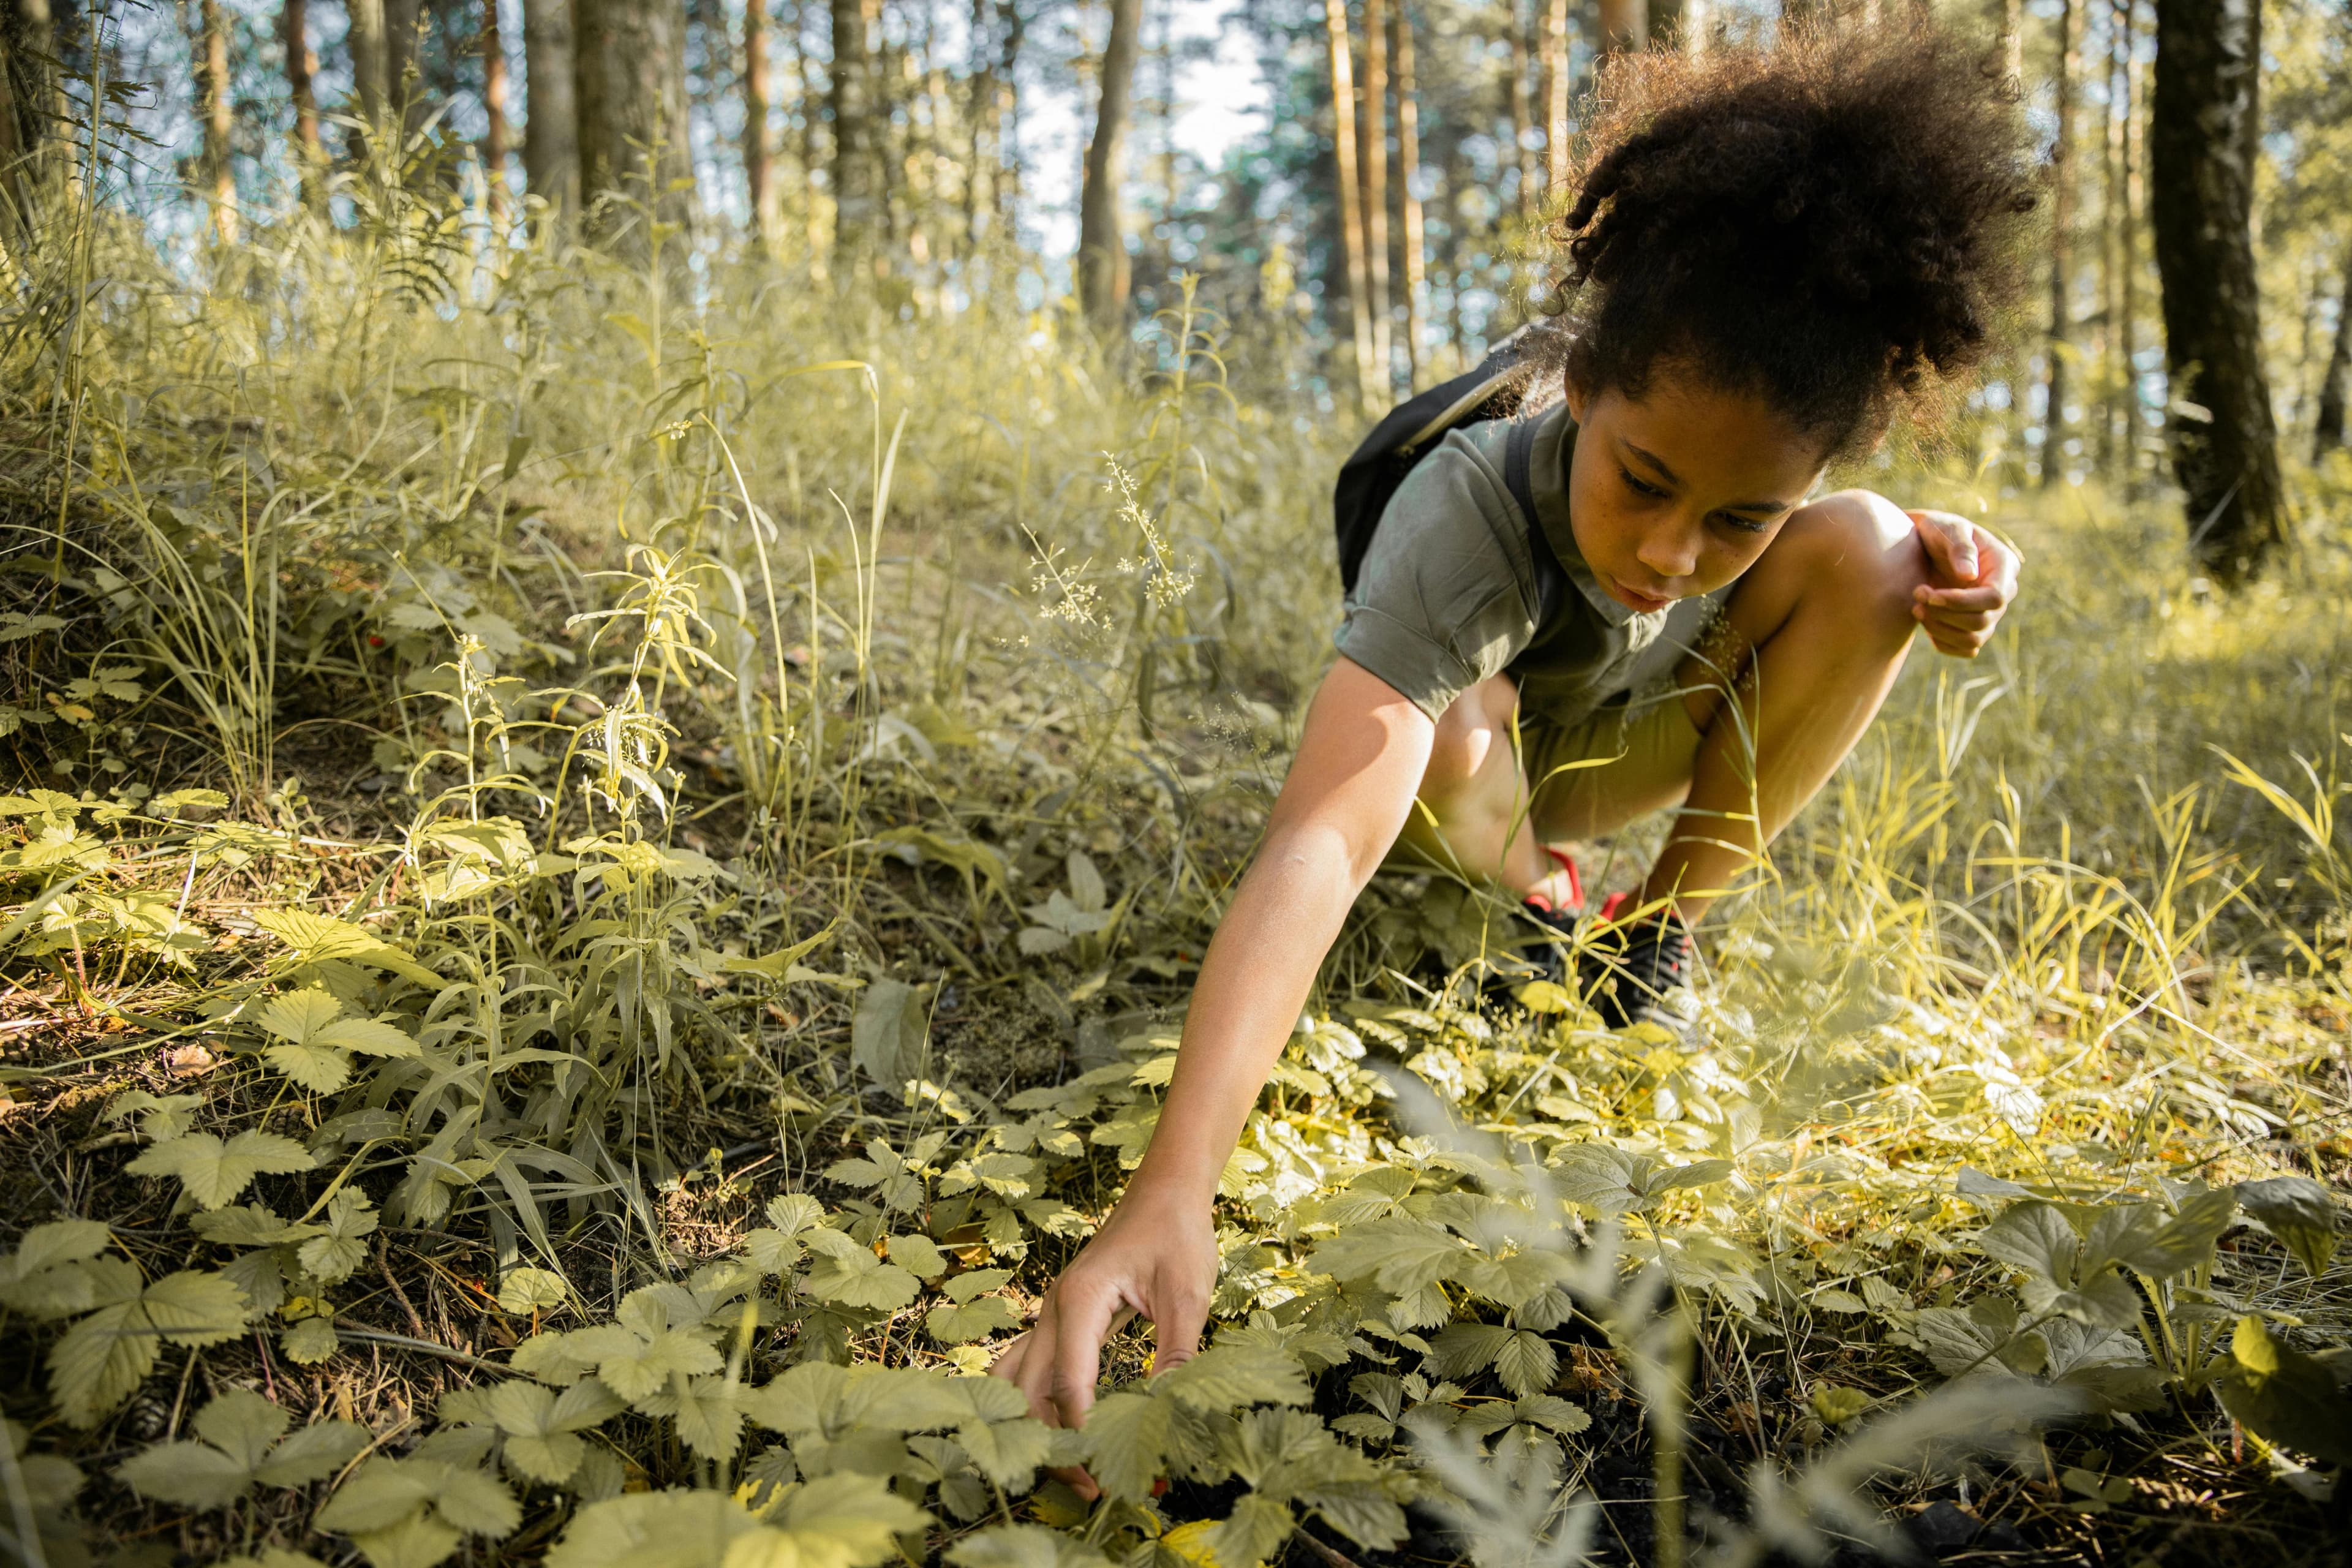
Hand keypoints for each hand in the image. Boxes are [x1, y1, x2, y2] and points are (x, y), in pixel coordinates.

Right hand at [989, 1186, 1217, 1496]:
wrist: (1165, 1192)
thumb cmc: (1178, 1234)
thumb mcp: (1189, 1293)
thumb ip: (1176, 1351)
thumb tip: (1167, 1407)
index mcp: (1081, 1299)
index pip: (1069, 1382)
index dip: (1083, 1431)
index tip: (1104, 1472)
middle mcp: (1055, 1308)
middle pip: (1032, 1391)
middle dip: (1055, 1441)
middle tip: (1090, 1487)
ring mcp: (1053, 1313)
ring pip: (1021, 1381)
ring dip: (1038, 1426)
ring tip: (1073, 1465)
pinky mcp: (1063, 1317)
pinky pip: (1031, 1366)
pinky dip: (1036, 1402)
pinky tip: (1055, 1430)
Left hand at [1907, 510, 2020, 658]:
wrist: (1920, 544)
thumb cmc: (1936, 530)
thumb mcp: (1947, 529)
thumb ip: (1960, 548)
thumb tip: (1970, 575)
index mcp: (2003, 566)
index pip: (1995, 597)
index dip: (1961, 602)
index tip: (1929, 593)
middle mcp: (2003, 592)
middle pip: (1982, 622)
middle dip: (1944, 614)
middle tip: (1916, 595)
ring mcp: (1990, 612)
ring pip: (1973, 640)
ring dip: (1940, 629)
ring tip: (1916, 608)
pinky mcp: (1973, 627)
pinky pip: (1966, 649)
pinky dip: (1943, 642)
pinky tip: (1925, 623)